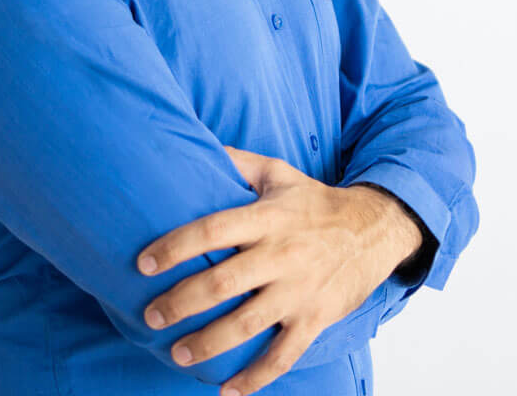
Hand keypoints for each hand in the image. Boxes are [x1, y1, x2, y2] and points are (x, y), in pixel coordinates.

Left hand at [135, 145, 422, 395]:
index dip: (176, 246)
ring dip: (209, 343)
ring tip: (177, 354)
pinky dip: (256, 377)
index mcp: (266, 217)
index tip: (144, 262)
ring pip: (248, 324)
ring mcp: (299, 291)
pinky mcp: (315, 319)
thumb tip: (195, 145)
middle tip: (150, 314)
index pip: (213, 230)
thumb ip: (236, 162)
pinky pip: (283, 355)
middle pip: (223, 283)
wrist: (372, 229)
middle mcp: (280, 255)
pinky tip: (228, 391)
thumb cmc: (313, 200)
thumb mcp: (276, 172)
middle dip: (182, 302)